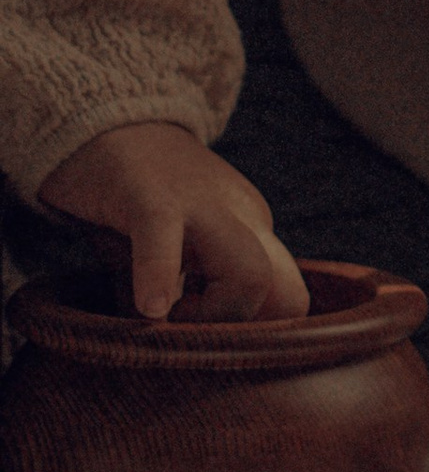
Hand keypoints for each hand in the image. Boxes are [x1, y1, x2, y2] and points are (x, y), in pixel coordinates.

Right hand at [38, 120, 306, 322]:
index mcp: (254, 231)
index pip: (288, 302)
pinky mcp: (150, 192)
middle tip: (186, 336)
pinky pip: (165, 240)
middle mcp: (242, 216)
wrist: (97, 118)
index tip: (201, 342)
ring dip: (209, 318)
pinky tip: (147, 308)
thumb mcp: (170, 250)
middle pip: (288, 296)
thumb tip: (178, 353)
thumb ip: (184, 292)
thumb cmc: (130, 197)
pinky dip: (160, 278)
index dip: (249, 337)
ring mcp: (202, 202)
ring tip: (162, 318)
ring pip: (250, 272)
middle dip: (243, 335)